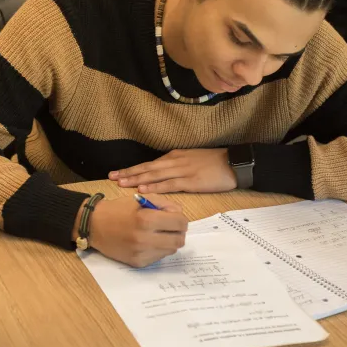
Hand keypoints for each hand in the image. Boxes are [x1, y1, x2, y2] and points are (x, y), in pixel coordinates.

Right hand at [74, 195, 187, 267]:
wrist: (94, 225)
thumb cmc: (118, 209)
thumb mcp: (141, 198)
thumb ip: (165, 204)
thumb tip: (180, 215)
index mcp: (146, 219)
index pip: (180, 223)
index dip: (180, 219)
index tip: (173, 217)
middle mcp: (145, 238)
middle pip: (179, 240)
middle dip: (178, 232)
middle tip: (170, 227)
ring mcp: (141, 253)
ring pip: (171, 250)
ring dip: (169, 241)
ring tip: (157, 233)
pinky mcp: (138, 263)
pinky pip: (159, 257)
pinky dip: (158, 249)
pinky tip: (147, 242)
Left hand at [110, 149, 237, 194]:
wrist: (234, 163)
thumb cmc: (215, 163)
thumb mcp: (192, 160)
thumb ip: (176, 166)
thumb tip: (162, 175)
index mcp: (174, 157)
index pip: (149, 164)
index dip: (132, 169)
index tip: (117, 173)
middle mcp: (175, 161)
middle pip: (147, 168)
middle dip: (128, 173)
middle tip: (111, 177)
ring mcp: (182, 170)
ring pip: (154, 175)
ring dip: (137, 179)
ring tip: (121, 183)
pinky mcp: (191, 181)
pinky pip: (169, 184)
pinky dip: (155, 186)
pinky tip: (143, 189)